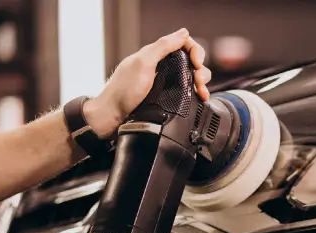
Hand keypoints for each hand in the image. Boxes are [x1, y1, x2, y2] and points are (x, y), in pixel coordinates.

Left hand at [83, 28, 211, 138]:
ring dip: (202, 83)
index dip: (195, 51)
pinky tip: (200, 98)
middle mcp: (162, 67)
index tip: (197, 63)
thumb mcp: (143, 63)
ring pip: (192, 77)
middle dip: (201, 70)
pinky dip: (197, 93)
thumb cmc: (123, 92)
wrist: (113, 116)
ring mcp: (165, 83)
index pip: (184, 44)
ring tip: (201, 92)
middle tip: (199, 81)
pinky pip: (187, 92)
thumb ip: (163, 46)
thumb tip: (183, 33)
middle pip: (191, 61)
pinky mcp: (168, 98)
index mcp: (156, 55)